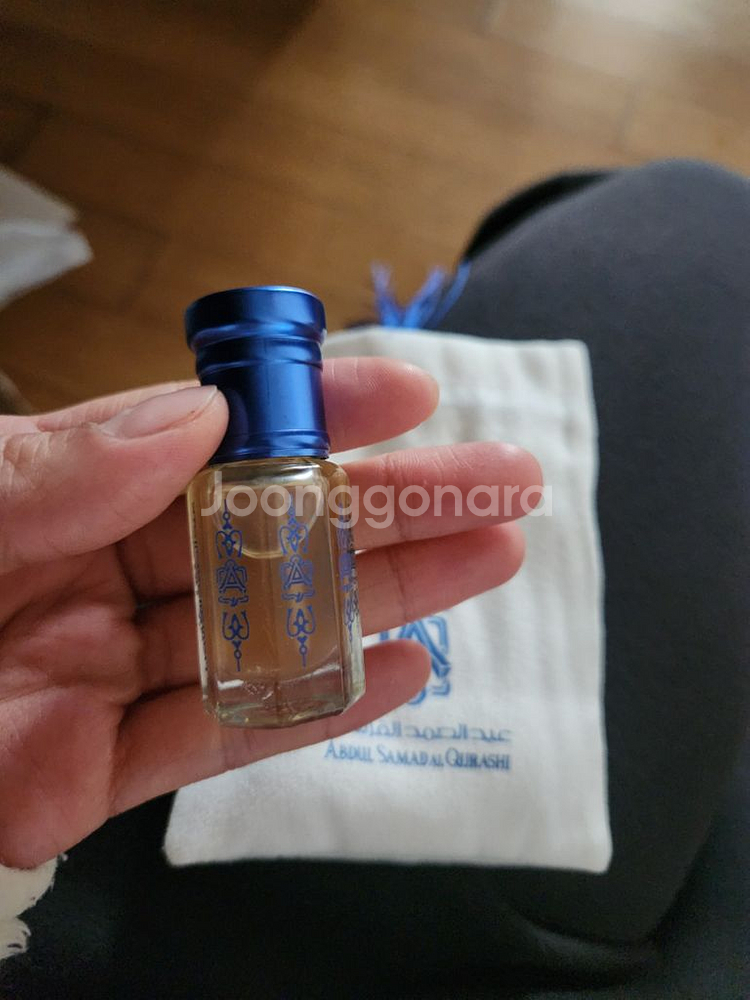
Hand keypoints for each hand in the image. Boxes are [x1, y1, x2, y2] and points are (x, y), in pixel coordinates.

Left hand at [0, 361, 540, 867]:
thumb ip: (50, 463)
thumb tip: (191, 417)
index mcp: (54, 492)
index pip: (210, 440)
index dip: (312, 412)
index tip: (407, 393)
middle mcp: (89, 573)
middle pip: (268, 532)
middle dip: (394, 502)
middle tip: (502, 479)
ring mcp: (94, 674)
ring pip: (265, 627)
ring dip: (386, 594)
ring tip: (490, 558)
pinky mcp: (87, 774)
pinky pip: (217, 737)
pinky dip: (312, 707)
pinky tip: (399, 669)